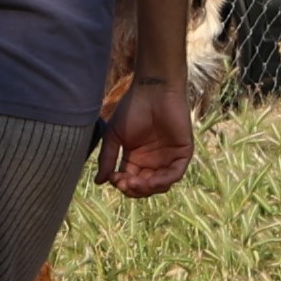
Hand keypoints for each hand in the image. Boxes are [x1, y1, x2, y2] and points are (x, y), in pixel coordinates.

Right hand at [101, 74, 196, 198]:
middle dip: (133, 189)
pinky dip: (162, 181)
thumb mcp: (113, 136)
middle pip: (144, 187)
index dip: (121, 184)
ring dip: (146, 189)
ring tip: (135, 183)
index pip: (129, 180)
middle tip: (124, 183)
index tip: (113, 178)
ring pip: (160, 185)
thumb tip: (98, 182)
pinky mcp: (182, 153)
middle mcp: (152, 161)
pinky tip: (150, 181)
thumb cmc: (131, 109)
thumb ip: (107, 158)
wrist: (153, 91)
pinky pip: (175, 174)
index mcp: (136, 158)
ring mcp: (168, 157)